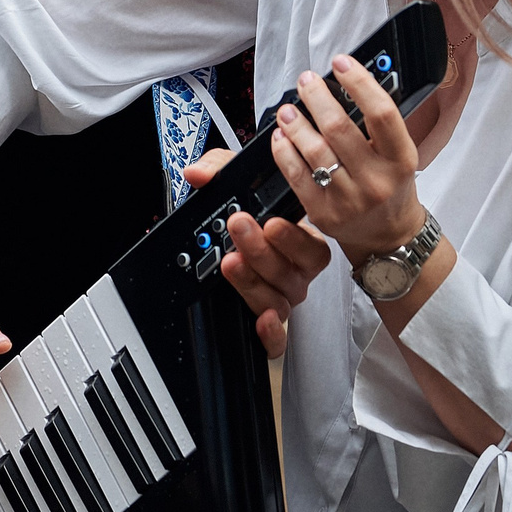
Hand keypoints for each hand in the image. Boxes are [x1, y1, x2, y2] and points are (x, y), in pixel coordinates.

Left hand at [185, 148, 331, 358]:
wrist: (222, 242)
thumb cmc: (243, 213)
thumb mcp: (232, 183)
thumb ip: (218, 169)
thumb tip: (199, 173)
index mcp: (299, 242)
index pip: (312, 246)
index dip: (294, 238)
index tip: (270, 222)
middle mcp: (295, 274)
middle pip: (290, 273)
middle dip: (261, 251)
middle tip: (239, 229)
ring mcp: (282, 300)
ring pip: (278, 301)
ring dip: (254, 282)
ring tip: (230, 262)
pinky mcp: (267, 327)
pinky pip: (278, 341)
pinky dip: (272, 335)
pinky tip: (260, 320)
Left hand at [268, 54, 425, 257]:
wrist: (389, 236)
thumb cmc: (392, 187)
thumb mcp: (399, 155)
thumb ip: (378, 126)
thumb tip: (348, 84)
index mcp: (402, 160)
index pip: (381, 114)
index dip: (359, 83)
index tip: (341, 63)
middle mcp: (377, 181)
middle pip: (339, 128)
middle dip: (317, 98)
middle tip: (306, 81)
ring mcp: (350, 200)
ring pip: (315, 151)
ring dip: (296, 124)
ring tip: (287, 109)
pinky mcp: (325, 213)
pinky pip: (297, 176)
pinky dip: (284, 151)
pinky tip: (280, 136)